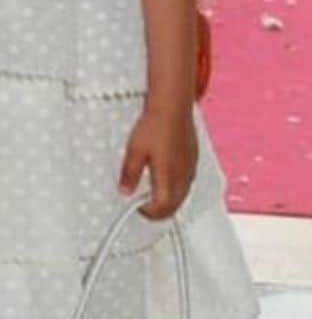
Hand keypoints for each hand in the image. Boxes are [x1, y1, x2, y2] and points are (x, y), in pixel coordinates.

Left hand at [118, 103, 197, 220]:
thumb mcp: (134, 151)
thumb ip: (129, 174)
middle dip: (159, 211)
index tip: (136, 207)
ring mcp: (190, 168)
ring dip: (169, 201)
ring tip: (153, 194)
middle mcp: (182, 177)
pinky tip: (166, 179)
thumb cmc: (155, 125)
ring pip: (182, 196)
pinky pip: (187, 182)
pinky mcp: (193, 159)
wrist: (172, 106)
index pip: (160, 208)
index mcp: (168, 178)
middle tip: (144, 206)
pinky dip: (176, 189)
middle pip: (174, 206)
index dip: (147, 212)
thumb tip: (125, 190)